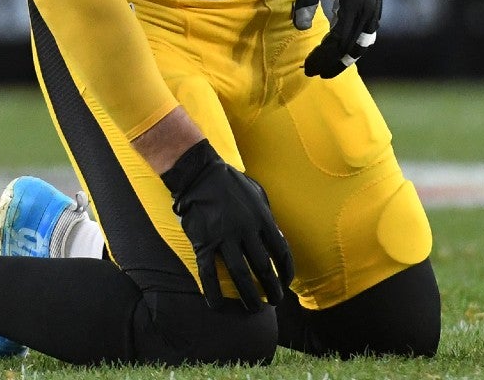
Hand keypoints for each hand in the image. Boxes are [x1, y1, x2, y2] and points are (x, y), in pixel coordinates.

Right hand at [160, 140, 293, 311]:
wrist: (198, 173)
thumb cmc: (230, 181)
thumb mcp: (258, 193)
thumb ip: (269, 216)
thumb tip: (280, 238)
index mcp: (261, 218)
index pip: (280, 252)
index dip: (286, 271)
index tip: (286, 283)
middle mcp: (245, 230)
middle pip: (262, 267)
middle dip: (271, 289)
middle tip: (274, 302)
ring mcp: (223, 237)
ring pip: (239, 274)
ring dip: (249, 295)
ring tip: (254, 309)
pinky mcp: (203, 241)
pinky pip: (208, 271)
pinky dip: (212, 290)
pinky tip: (217, 305)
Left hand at [292, 0, 381, 77]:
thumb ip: (306, 0)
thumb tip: (299, 27)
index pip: (339, 38)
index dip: (324, 55)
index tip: (309, 68)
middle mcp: (370, 6)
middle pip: (352, 45)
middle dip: (332, 62)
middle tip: (314, 73)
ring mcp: (376, 7)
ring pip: (363, 43)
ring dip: (345, 58)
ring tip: (327, 70)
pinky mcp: (375, 6)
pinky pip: (367, 34)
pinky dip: (354, 47)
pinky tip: (341, 54)